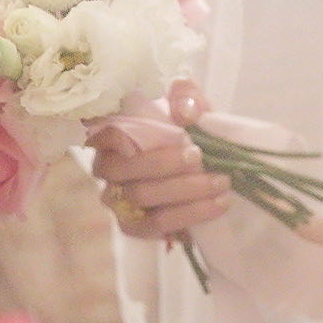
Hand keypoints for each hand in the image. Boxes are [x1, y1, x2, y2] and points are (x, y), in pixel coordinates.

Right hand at [88, 80, 231, 241]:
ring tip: (220, 182)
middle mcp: (106, 168)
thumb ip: (186, 96)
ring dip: (184, 190)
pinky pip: (155, 225)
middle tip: (199, 156)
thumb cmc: (189, 132)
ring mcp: (117, 200)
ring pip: (141, 197)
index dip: (121, 135)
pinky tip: (217, 205)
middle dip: (163, 164)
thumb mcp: (190, 105)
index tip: (159, 132)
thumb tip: (185, 112)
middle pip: (122, 169)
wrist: (210, 168)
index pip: (102, 135)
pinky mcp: (135, 226)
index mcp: (111, 136)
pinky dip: (189, 215)